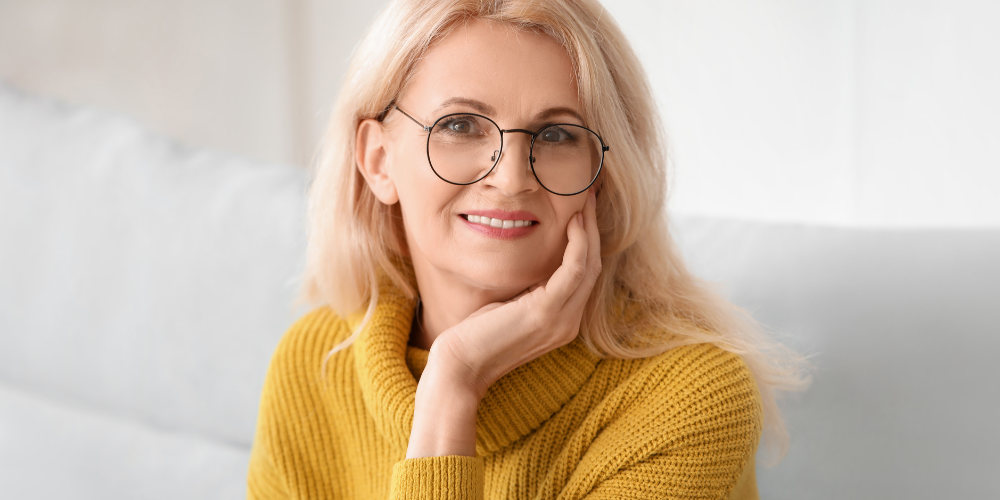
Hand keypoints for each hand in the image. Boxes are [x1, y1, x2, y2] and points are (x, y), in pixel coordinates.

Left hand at [405, 188, 601, 458]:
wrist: (460, 367)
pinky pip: (574, 270)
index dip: (589, 242)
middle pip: (593, 267)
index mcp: (562, 322)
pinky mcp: (546, 312)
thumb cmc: (475, 335)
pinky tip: (575, 222)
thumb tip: (528, 257)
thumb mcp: (507, 306)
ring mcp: (561, 319)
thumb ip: (526, 288)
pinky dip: (579, 243)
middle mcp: (569, 323)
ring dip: (590, 230)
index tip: (583, 211)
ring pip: (589, 265)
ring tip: (585, 201)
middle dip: (594, 229)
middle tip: (589, 196)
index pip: (584, 276)